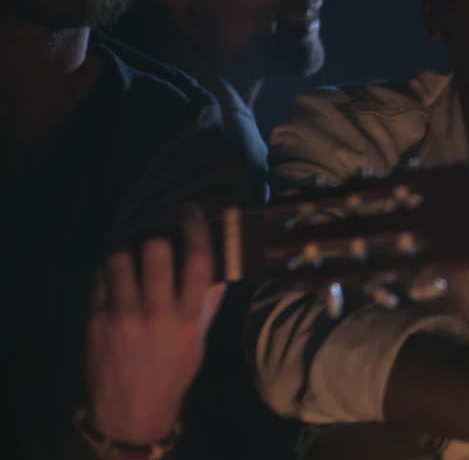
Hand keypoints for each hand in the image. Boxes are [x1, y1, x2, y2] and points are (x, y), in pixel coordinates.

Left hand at [84, 212, 225, 443]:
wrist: (131, 408)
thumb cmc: (173, 371)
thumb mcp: (198, 340)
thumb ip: (206, 302)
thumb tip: (221, 266)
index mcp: (186, 318)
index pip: (197, 260)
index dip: (196, 228)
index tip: (190, 210)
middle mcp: (154, 313)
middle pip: (154, 250)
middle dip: (156, 238)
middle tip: (156, 238)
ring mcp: (121, 316)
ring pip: (119, 259)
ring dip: (127, 252)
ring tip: (130, 256)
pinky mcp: (95, 321)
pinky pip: (100, 280)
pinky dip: (109, 273)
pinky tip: (115, 278)